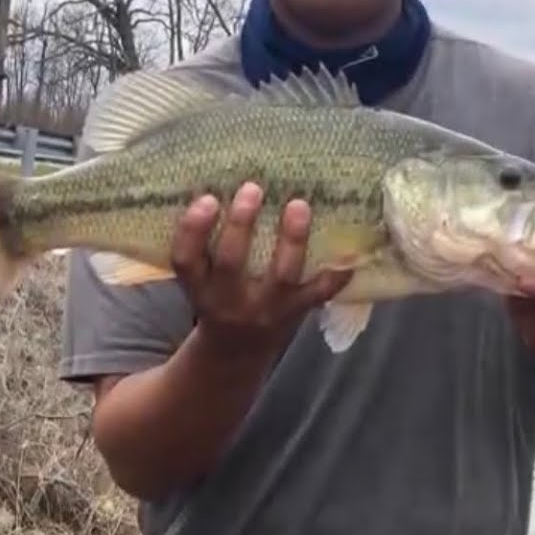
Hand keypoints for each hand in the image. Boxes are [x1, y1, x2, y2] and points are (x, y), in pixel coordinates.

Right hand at [171, 182, 352, 359]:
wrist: (236, 353)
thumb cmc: (216, 298)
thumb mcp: (200, 278)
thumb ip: (204, 244)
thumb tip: (216, 181)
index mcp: (199, 288)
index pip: (186, 260)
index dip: (194, 230)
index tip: (208, 199)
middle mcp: (229, 301)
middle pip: (232, 263)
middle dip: (241, 225)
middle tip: (253, 188)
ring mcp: (267, 309)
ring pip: (281, 276)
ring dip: (292, 240)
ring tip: (299, 205)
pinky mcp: (296, 312)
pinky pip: (319, 292)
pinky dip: (337, 273)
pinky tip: (349, 250)